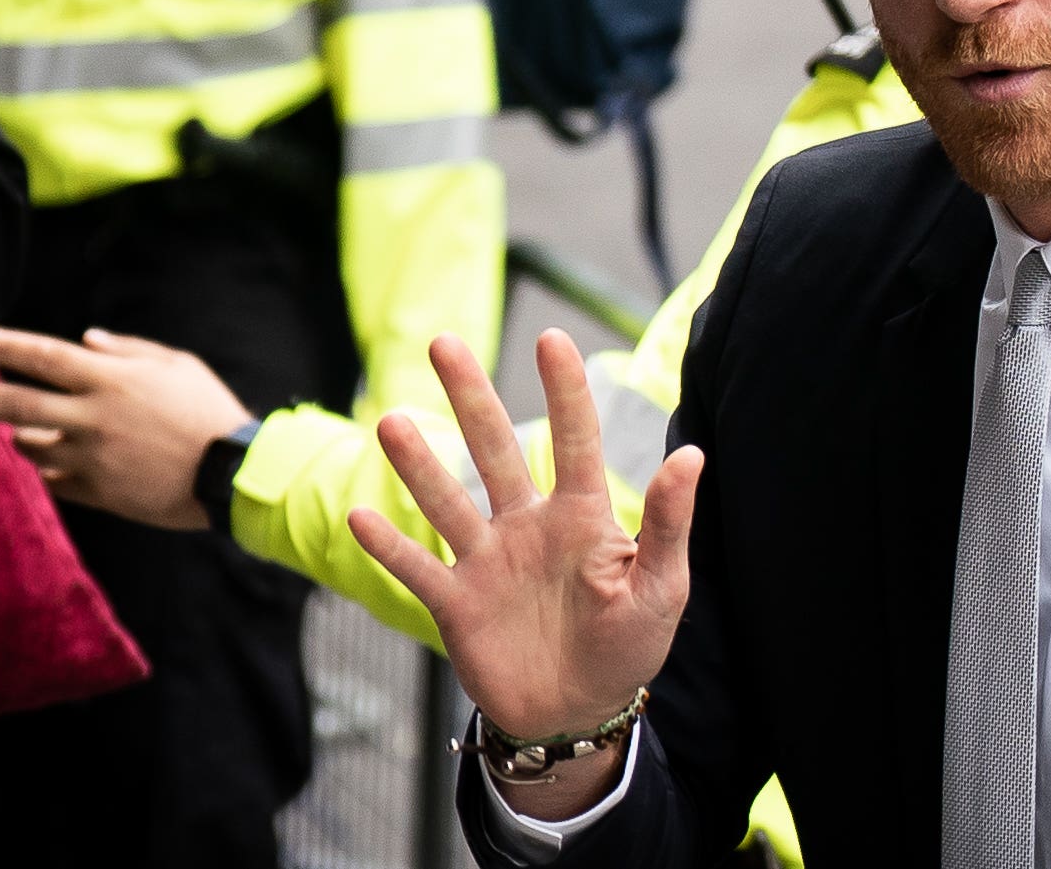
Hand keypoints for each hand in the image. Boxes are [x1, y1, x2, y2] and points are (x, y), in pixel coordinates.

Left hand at [0, 325, 254, 529]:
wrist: (232, 473)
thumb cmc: (210, 410)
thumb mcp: (180, 366)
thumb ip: (130, 350)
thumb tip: (88, 339)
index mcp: (113, 381)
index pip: (43, 355)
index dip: (1, 345)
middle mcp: (93, 417)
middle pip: (16, 402)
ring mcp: (91, 457)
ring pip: (29, 445)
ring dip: (21, 435)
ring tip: (29, 430)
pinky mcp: (98, 490)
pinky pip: (55, 479)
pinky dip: (51, 468)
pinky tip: (60, 463)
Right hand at [347, 329, 701, 814]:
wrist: (578, 713)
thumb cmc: (629, 645)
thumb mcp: (660, 587)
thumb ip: (667, 524)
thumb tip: (690, 455)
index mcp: (582, 516)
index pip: (574, 440)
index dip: (564, 391)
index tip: (551, 338)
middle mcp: (529, 526)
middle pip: (494, 449)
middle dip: (471, 397)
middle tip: (443, 341)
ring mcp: (488, 561)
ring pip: (449, 501)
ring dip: (420, 464)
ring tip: (391, 421)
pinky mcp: (458, 604)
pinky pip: (419, 569)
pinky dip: (390, 547)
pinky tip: (360, 517)